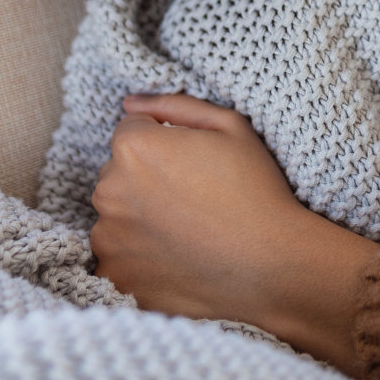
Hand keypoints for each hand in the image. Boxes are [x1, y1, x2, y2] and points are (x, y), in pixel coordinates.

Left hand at [90, 93, 379, 376]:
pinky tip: (177, 258)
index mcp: (134, 148)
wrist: (271, 264)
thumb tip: (130, 103)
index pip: (131, 131)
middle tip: (193, 198)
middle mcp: (109, 191)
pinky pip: (118, 258)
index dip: (164, 142)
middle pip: (118, 173)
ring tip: (187, 230)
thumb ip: (175, 105)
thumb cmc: (256, 189)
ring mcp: (108, 239)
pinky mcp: (114, 276)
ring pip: (116, 216)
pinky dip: (139, 257)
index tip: (194, 163)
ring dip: (139, 219)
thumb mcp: (231, 126)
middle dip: (146, 179)